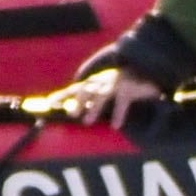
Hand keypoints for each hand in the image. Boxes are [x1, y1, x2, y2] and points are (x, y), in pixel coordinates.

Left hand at [45, 67, 165, 125]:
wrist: (146, 70)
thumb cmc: (122, 84)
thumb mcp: (104, 90)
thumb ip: (90, 99)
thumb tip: (72, 110)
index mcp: (94, 83)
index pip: (74, 89)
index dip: (62, 96)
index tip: (49, 104)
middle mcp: (102, 81)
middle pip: (86, 90)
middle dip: (77, 101)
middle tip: (70, 114)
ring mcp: (115, 83)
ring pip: (102, 95)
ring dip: (94, 108)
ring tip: (87, 122)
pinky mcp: (129, 88)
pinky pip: (122, 102)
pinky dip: (118, 114)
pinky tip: (115, 125)